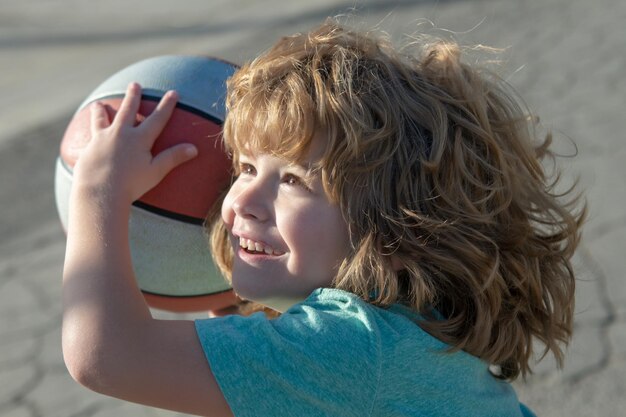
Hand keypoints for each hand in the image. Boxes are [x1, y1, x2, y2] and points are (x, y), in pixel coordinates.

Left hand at [73, 82, 197, 204]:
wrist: (100, 192)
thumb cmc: (131, 185)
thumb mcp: (156, 172)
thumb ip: (173, 158)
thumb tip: (194, 148)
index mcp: (139, 138)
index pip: (157, 118)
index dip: (167, 105)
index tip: (173, 92)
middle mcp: (120, 134)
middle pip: (127, 110)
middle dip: (132, 96)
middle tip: (134, 84)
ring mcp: (101, 140)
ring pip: (101, 120)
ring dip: (101, 111)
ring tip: (99, 105)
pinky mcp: (88, 150)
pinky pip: (87, 140)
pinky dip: (86, 137)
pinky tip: (83, 139)